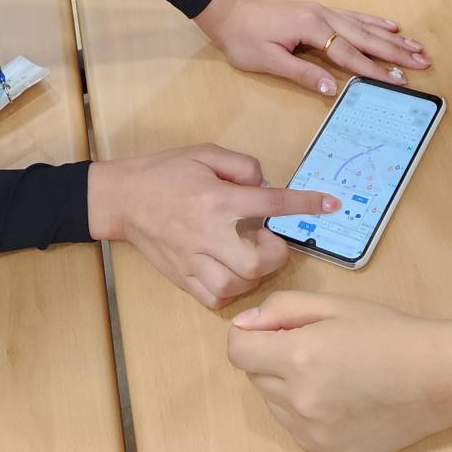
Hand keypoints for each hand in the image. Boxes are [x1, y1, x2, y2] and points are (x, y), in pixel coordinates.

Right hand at [88, 145, 338, 308]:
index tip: (330, 205)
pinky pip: (213, 298)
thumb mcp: (204, 153)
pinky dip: (231, 291)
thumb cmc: (164, 172)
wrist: (122, 198)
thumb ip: (241, 165)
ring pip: (235, 285)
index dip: (305, 204)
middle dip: (276, 255)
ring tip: (251, 256)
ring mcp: (192, 259)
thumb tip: (266, 184)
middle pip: (255, 261)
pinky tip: (233, 274)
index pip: (271, 203)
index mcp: (216, 199)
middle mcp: (206, 233)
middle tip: (271, 240)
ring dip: (254, 274)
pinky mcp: (181, 276)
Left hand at [194, 0, 430, 96]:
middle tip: (423, 61)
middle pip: (366, 37)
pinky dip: (374, 22)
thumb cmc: (245, 41)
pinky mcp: (318, 11)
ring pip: (364, 26)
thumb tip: (332, 90)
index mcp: (312, 30)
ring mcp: (322, 11)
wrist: (229, 13)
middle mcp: (323, 17)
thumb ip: (302, 73)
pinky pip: (353, 16)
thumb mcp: (269, 62)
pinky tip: (389, 25)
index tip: (399, 81)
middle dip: (396, 51)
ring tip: (416, 46)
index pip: (350, 54)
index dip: (375, 69)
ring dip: (392, 37)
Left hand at [229, 292, 451, 451]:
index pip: (237, 351)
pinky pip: (297, 430)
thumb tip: (244, 325)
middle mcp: (299, 401)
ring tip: (331, 374)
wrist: (438, 379)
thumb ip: (281, 309)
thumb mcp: (334, 305)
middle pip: (255, 378)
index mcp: (298, 357)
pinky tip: (341, 400)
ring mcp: (313, 434)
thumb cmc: (388, 333)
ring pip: (274, 406)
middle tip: (314, 347)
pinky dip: (306, 415)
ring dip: (287, 388)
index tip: (267, 331)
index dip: (247, 336)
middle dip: (272, 359)